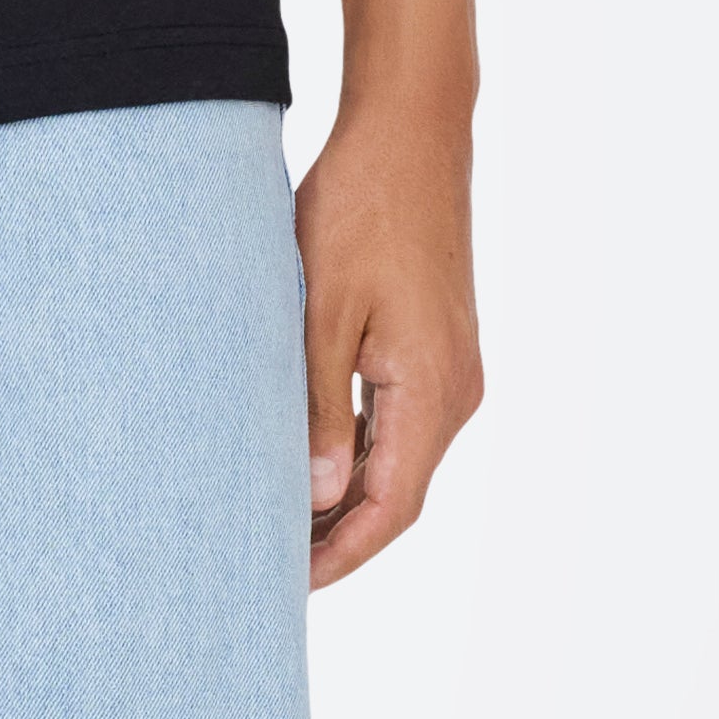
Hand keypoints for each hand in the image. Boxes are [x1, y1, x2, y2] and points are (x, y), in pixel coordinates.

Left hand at [294, 96, 483, 588]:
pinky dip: (356, 453)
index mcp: (432, 391)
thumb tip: (319, 494)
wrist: (411, 133)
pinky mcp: (437, 348)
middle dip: (336, 537)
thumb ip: (320, 408)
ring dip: (344, 497)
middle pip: (397, 495)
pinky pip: (399, 423)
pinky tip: (306, 459)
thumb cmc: (361, 208)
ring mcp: (451, 371)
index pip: (391, 508)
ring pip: (398, 461)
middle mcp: (454, 392)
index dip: (340, 555)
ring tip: (274, 521)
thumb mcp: (322, 311)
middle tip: (264, 565)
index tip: (286, 584)